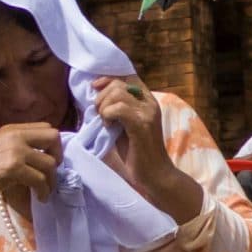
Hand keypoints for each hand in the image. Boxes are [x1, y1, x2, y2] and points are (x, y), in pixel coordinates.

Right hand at [0, 123, 62, 222]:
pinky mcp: (13, 168)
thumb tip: (44, 156)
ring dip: (51, 180)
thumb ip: (19, 147)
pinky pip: (40, 180)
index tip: (48, 159)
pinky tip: (40, 197)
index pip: (46, 127)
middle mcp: (15, 136)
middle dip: (57, 156)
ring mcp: (14, 151)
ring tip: (43, 190)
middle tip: (50, 172)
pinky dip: (44, 191)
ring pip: (50, 163)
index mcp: (11, 130)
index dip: (53, 145)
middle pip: (54, 138)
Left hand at [91, 76, 200, 220]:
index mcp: (148, 101)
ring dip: (104, 107)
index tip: (95, 89)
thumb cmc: (138, 152)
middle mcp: (150, 103)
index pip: (127, 76)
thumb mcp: (126, 124)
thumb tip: (96, 95)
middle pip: (118, 83)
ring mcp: (147, 113)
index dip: (108, 79)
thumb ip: (117, 109)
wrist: (155, 174)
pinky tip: (109, 127)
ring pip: (117, 93)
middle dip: (102, 97)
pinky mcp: (142, 125)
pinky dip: (107, 116)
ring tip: (105, 121)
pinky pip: (118, 108)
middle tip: (100, 115)